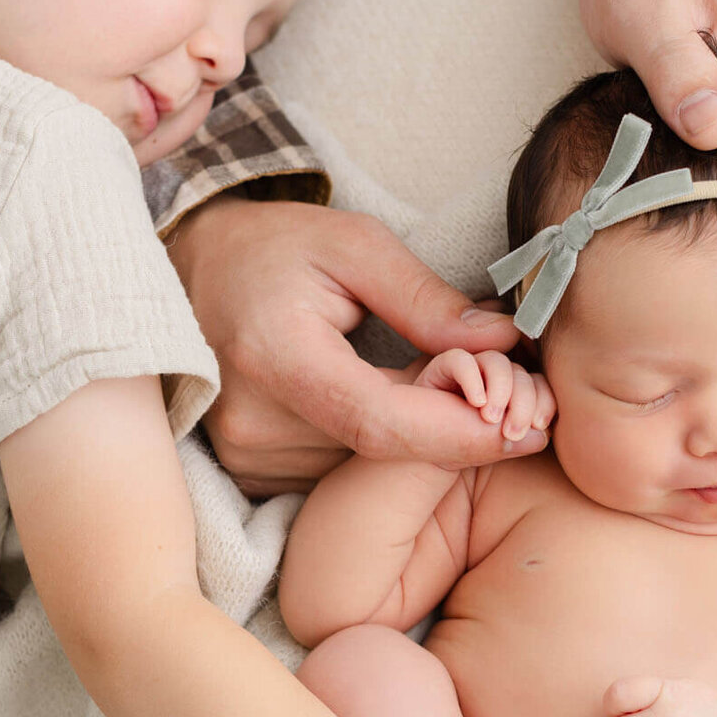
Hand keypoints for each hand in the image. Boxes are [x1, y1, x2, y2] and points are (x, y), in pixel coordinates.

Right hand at [167, 197, 522, 494]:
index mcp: (275, 355)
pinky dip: (382, 445)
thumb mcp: (355, 245)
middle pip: (381, 451)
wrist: (191, 268)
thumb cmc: (275, 247)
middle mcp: (253, 420)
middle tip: (513, 393)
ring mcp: (246, 454)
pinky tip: (401, 405)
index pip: (379, 423)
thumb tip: (507, 342)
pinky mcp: (250, 471)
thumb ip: (426, 299)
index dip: (458, 434)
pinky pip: (339, 470)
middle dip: (454, 428)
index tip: (525, 430)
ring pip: (365, 467)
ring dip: (419, 437)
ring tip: (446, 384)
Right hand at [414, 348, 554, 452]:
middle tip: (512, 429)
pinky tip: (473, 402)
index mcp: (503, 400)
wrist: (405, 460)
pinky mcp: (437, 369)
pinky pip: (463, 358)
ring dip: (502, 388)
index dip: (544, 398)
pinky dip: (473, 377)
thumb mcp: (498, 446)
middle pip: (522, 370)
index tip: (539, 425)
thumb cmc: (450, 452)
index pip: (538, 383)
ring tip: (488, 417)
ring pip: (497, 361)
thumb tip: (546, 429)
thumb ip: (525, 433)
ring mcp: (463, 374)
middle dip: (525, 399)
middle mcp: (486, 383)